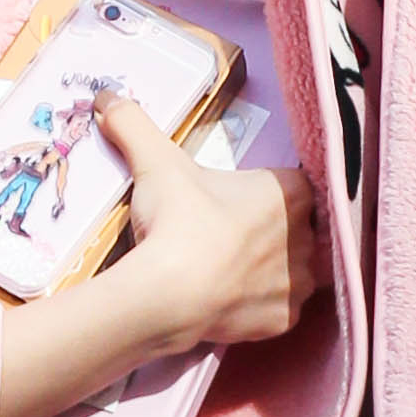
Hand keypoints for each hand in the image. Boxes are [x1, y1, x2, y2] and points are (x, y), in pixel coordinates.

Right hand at [98, 96, 318, 353]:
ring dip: (269, 268)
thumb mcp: (155, 162)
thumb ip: (135, 124)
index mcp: (292, 192)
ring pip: (293, 270)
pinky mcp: (286, 321)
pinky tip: (232, 299)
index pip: (293, 184)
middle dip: (268, 230)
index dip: (266, 191)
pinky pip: (279, 309)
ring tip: (228, 268)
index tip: (235, 200)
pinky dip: (258, 305)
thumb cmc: (176, 220)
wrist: (169, 295)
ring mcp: (299, 283)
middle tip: (226, 233)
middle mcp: (309, 236)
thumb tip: (106, 96)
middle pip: (297, 226)